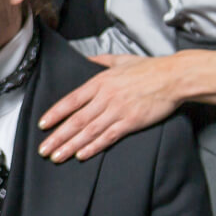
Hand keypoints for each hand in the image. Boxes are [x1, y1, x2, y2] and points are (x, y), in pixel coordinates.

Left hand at [36, 54, 181, 162]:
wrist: (173, 77)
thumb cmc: (149, 68)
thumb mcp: (121, 59)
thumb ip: (102, 61)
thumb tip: (87, 60)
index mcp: (100, 82)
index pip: (71, 100)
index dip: (55, 114)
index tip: (42, 125)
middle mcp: (105, 97)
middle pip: (75, 120)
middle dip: (57, 136)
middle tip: (43, 149)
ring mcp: (117, 110)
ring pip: (88, 131)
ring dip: (70, 146)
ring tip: (57, 157)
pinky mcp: (131, 122)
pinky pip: (108, 137)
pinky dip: (93, 147)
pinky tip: (82, 155)